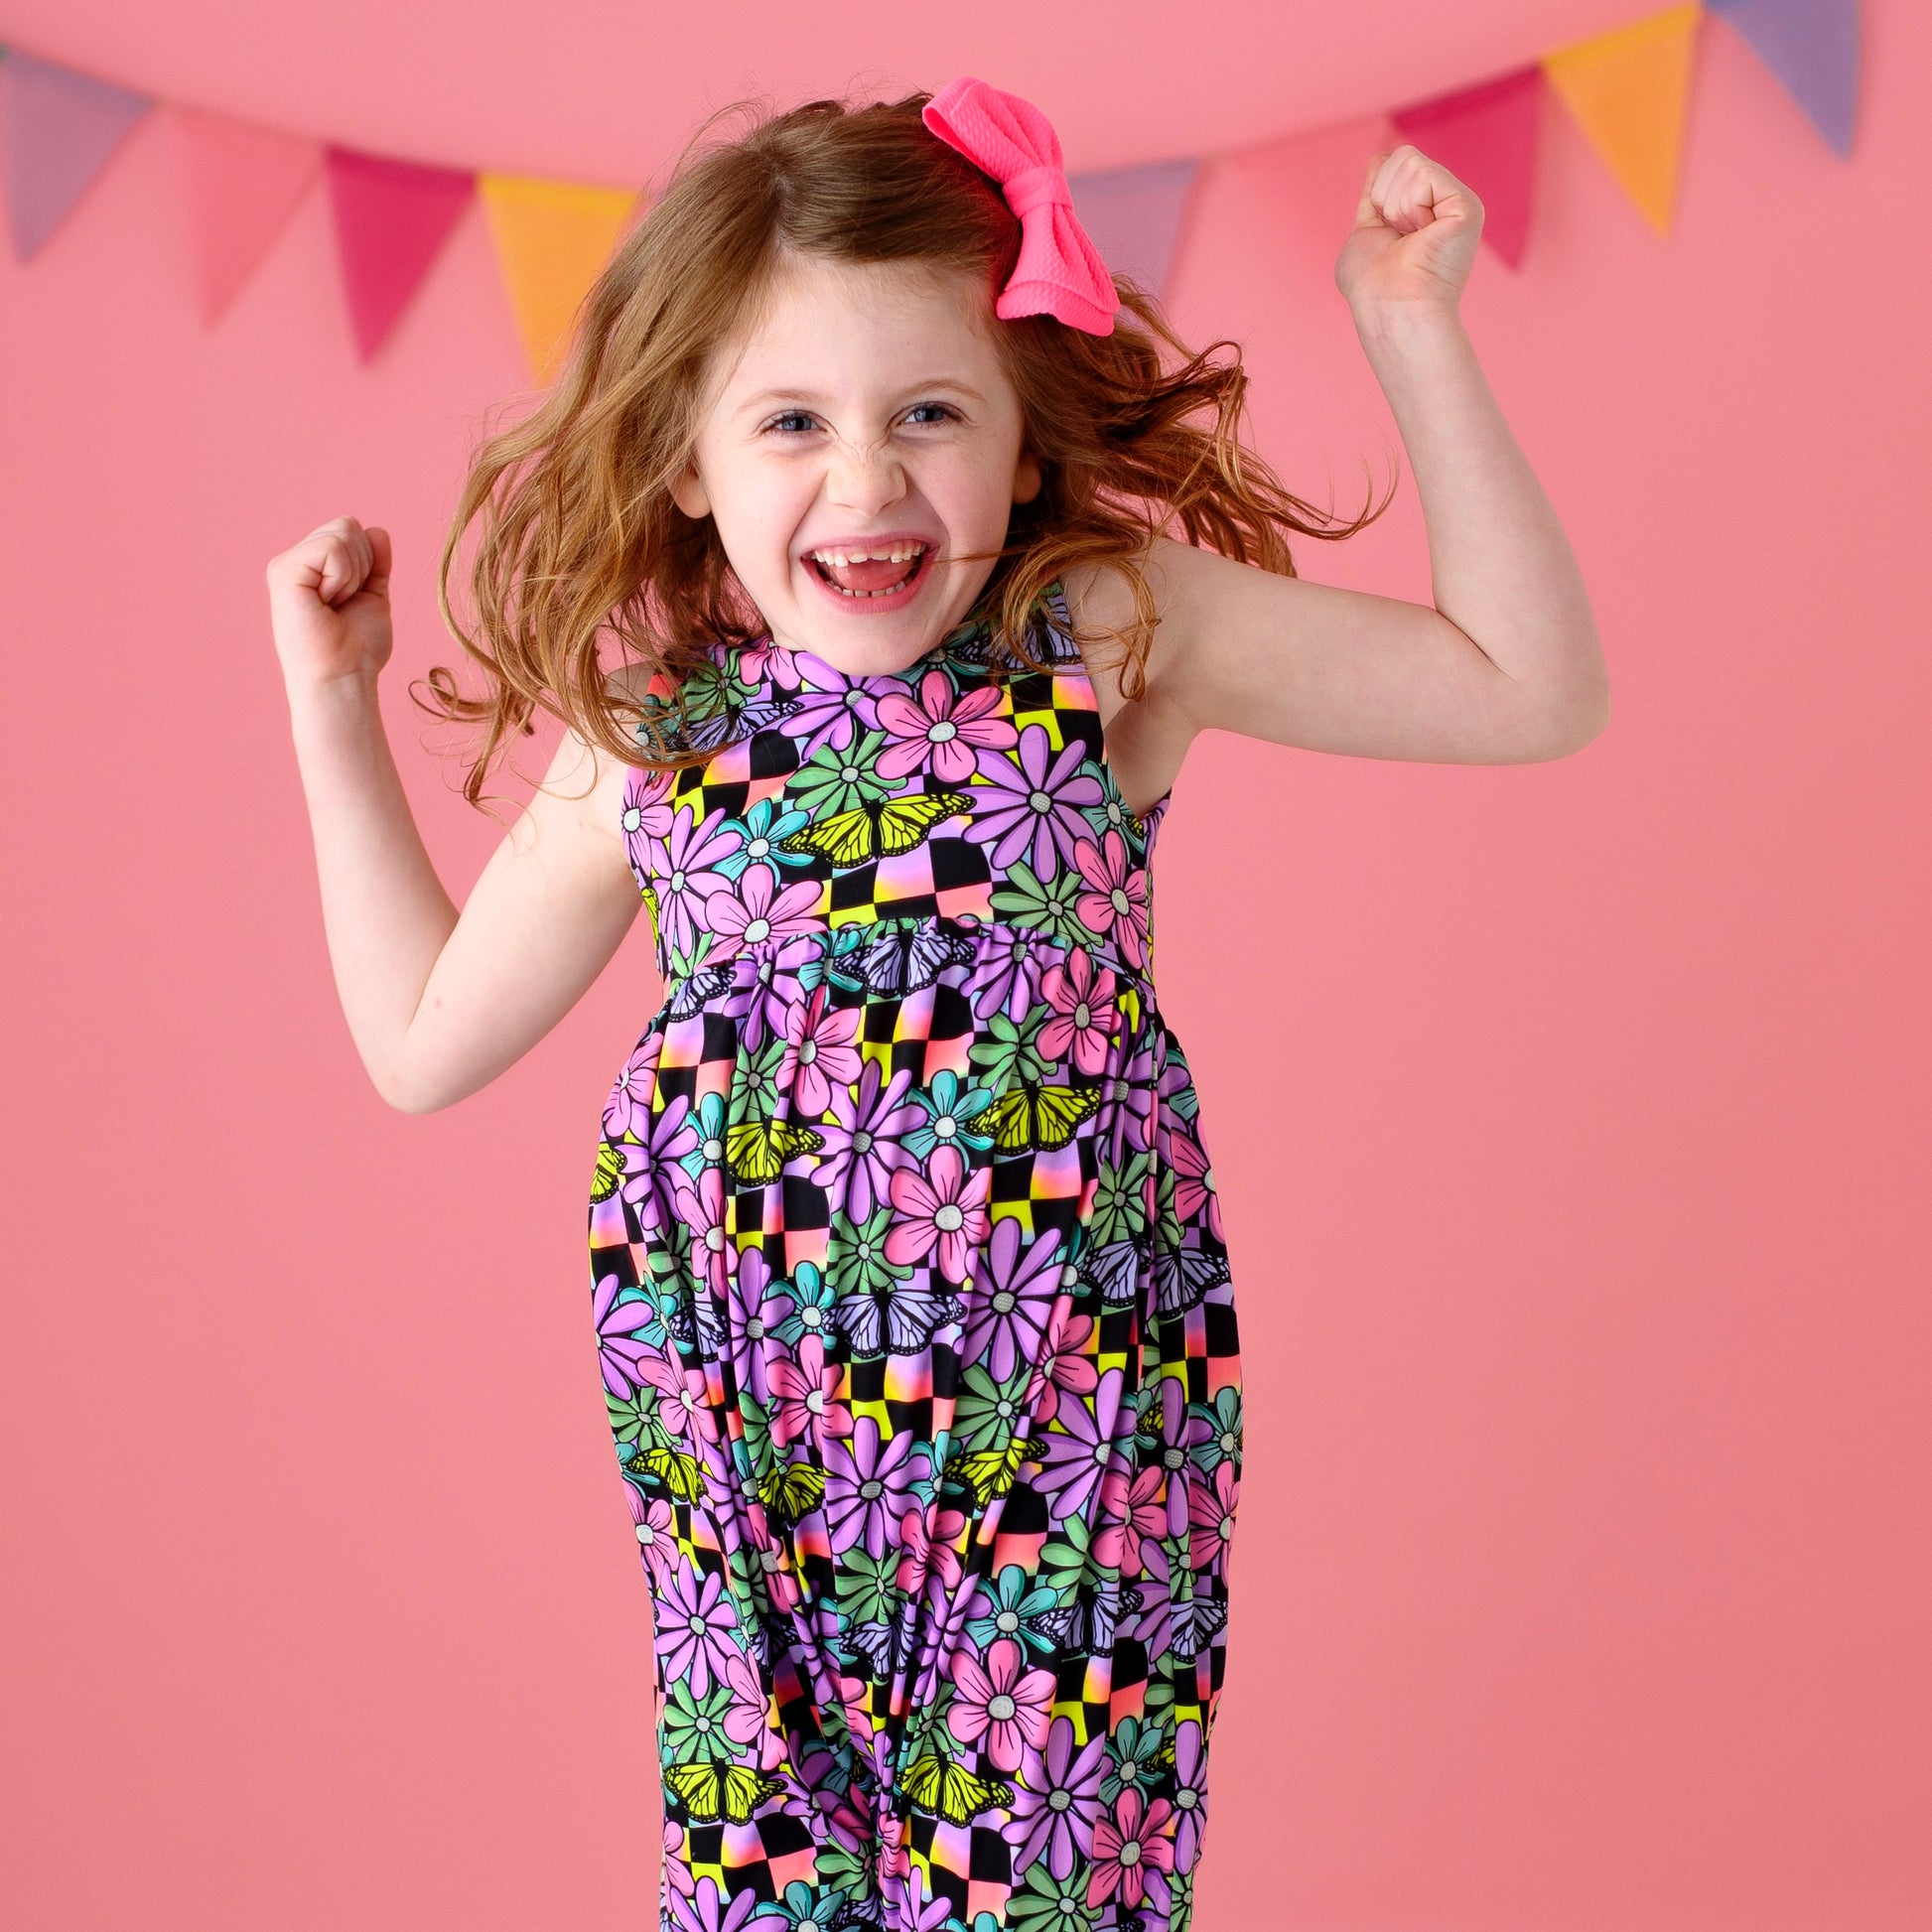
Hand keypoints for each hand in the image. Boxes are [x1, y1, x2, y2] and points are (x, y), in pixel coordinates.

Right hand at [266, 515, 393, 692]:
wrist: (344, 676)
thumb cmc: (357, 649)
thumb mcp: (372, 597)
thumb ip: (375, 564)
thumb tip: (378, 531)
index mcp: (313, 566)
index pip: (352, 530)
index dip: (368, 563)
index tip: (353, 600)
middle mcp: (296, 560)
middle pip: (348, 525)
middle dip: (363, 565)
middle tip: (344, 604)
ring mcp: (286, 563)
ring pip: (343, 532)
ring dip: (353, 574)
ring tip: (334, 605)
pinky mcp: (283, 570)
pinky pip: (333, 548)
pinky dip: (343, 577)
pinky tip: (327, 602)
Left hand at [1335, 144, 1482, 323]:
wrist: (1391, 308)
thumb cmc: (1372, 286)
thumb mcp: (1366, 229)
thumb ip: (1375, 193)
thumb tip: (1382, 155)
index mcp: (1424, 208)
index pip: (1394, 165)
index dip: (1377, 196)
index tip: (1386, 235)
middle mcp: (1446, 201)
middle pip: (1402, 157)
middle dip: (1385, 199)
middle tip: (1399, 239)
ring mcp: (1459, 201)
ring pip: (1410, 162)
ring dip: (1395, 207)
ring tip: (1410, 240)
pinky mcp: (1466, 205)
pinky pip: (1422, 173)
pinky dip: (1409, 206)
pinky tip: (1421, 235)